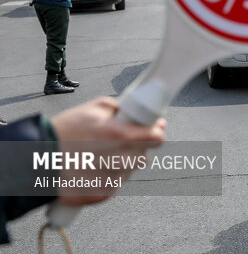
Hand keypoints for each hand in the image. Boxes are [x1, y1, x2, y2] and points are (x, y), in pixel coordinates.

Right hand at [50, 97, 165, 205]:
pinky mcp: (100, 195)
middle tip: (117, 141)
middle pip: (143, 156)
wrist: (35, 160)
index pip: (156, 138)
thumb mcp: (93, 108)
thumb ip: (120, 109)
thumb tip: (136, 114)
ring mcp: (110, 180)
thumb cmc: (63, 132)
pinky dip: (107, 177)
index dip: (155, 132)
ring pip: (129, 171)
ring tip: (98, 155)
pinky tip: (91, 168)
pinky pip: (114, 184)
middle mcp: (118, 160)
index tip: (154, 129)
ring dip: (121, 163)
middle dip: (135, 147)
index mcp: (119, 136)